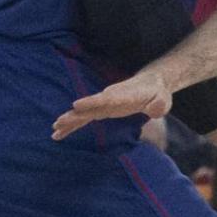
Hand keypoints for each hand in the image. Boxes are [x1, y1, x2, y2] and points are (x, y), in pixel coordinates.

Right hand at [53, 69, 173, 138]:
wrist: (151, 84)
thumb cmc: (157, 93)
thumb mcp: (162, 100)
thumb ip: (158, 105)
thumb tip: (155, 111)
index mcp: (122, 96)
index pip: (105, 100)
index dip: (90, 103)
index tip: (76, 106)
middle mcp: (109, 98)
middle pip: (88, 108)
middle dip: (73, 115)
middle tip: (58, 123)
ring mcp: (103, 104)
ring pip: (83, 113)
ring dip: (69, 121)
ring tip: (54, 131)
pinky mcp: (102, 110)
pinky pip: (85, 118)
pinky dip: (73, 124)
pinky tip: (61, 132)